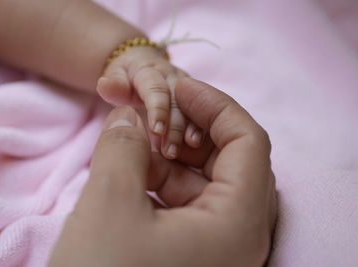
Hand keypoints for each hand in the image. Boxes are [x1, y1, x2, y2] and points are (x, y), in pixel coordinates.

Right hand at [49, 78, 275, 266]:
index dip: (216, 104)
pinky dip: (165, 183)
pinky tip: (134, 172)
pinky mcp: (195, 258)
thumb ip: (122, 146)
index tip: (180, 86)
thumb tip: (128, 118)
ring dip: (172, 158)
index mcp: (237, 226)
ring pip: (207, 185)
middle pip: (231, 162)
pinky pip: (190, 207)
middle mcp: (240, 241)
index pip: (249, 142)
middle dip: (190, 131)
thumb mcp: (108, 203)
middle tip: (152, 113)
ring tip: (134, 142)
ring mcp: (219, 253)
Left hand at [97, 46, 202, 158]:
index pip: (156, 89)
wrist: (142, 64)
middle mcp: (173, 78)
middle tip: (170, 152)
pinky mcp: (194, 99)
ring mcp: (186, 89)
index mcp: (151, 72)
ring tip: (190, 149)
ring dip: (192, 129)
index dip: (158, 109)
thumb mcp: (116, 76)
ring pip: (193, 109)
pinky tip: (199, 147)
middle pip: (178, 102)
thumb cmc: (126, 76)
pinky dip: (200, 130)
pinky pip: (200, 114)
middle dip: (176, 127)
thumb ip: (114, 84)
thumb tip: (103, 85)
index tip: (157, 130)